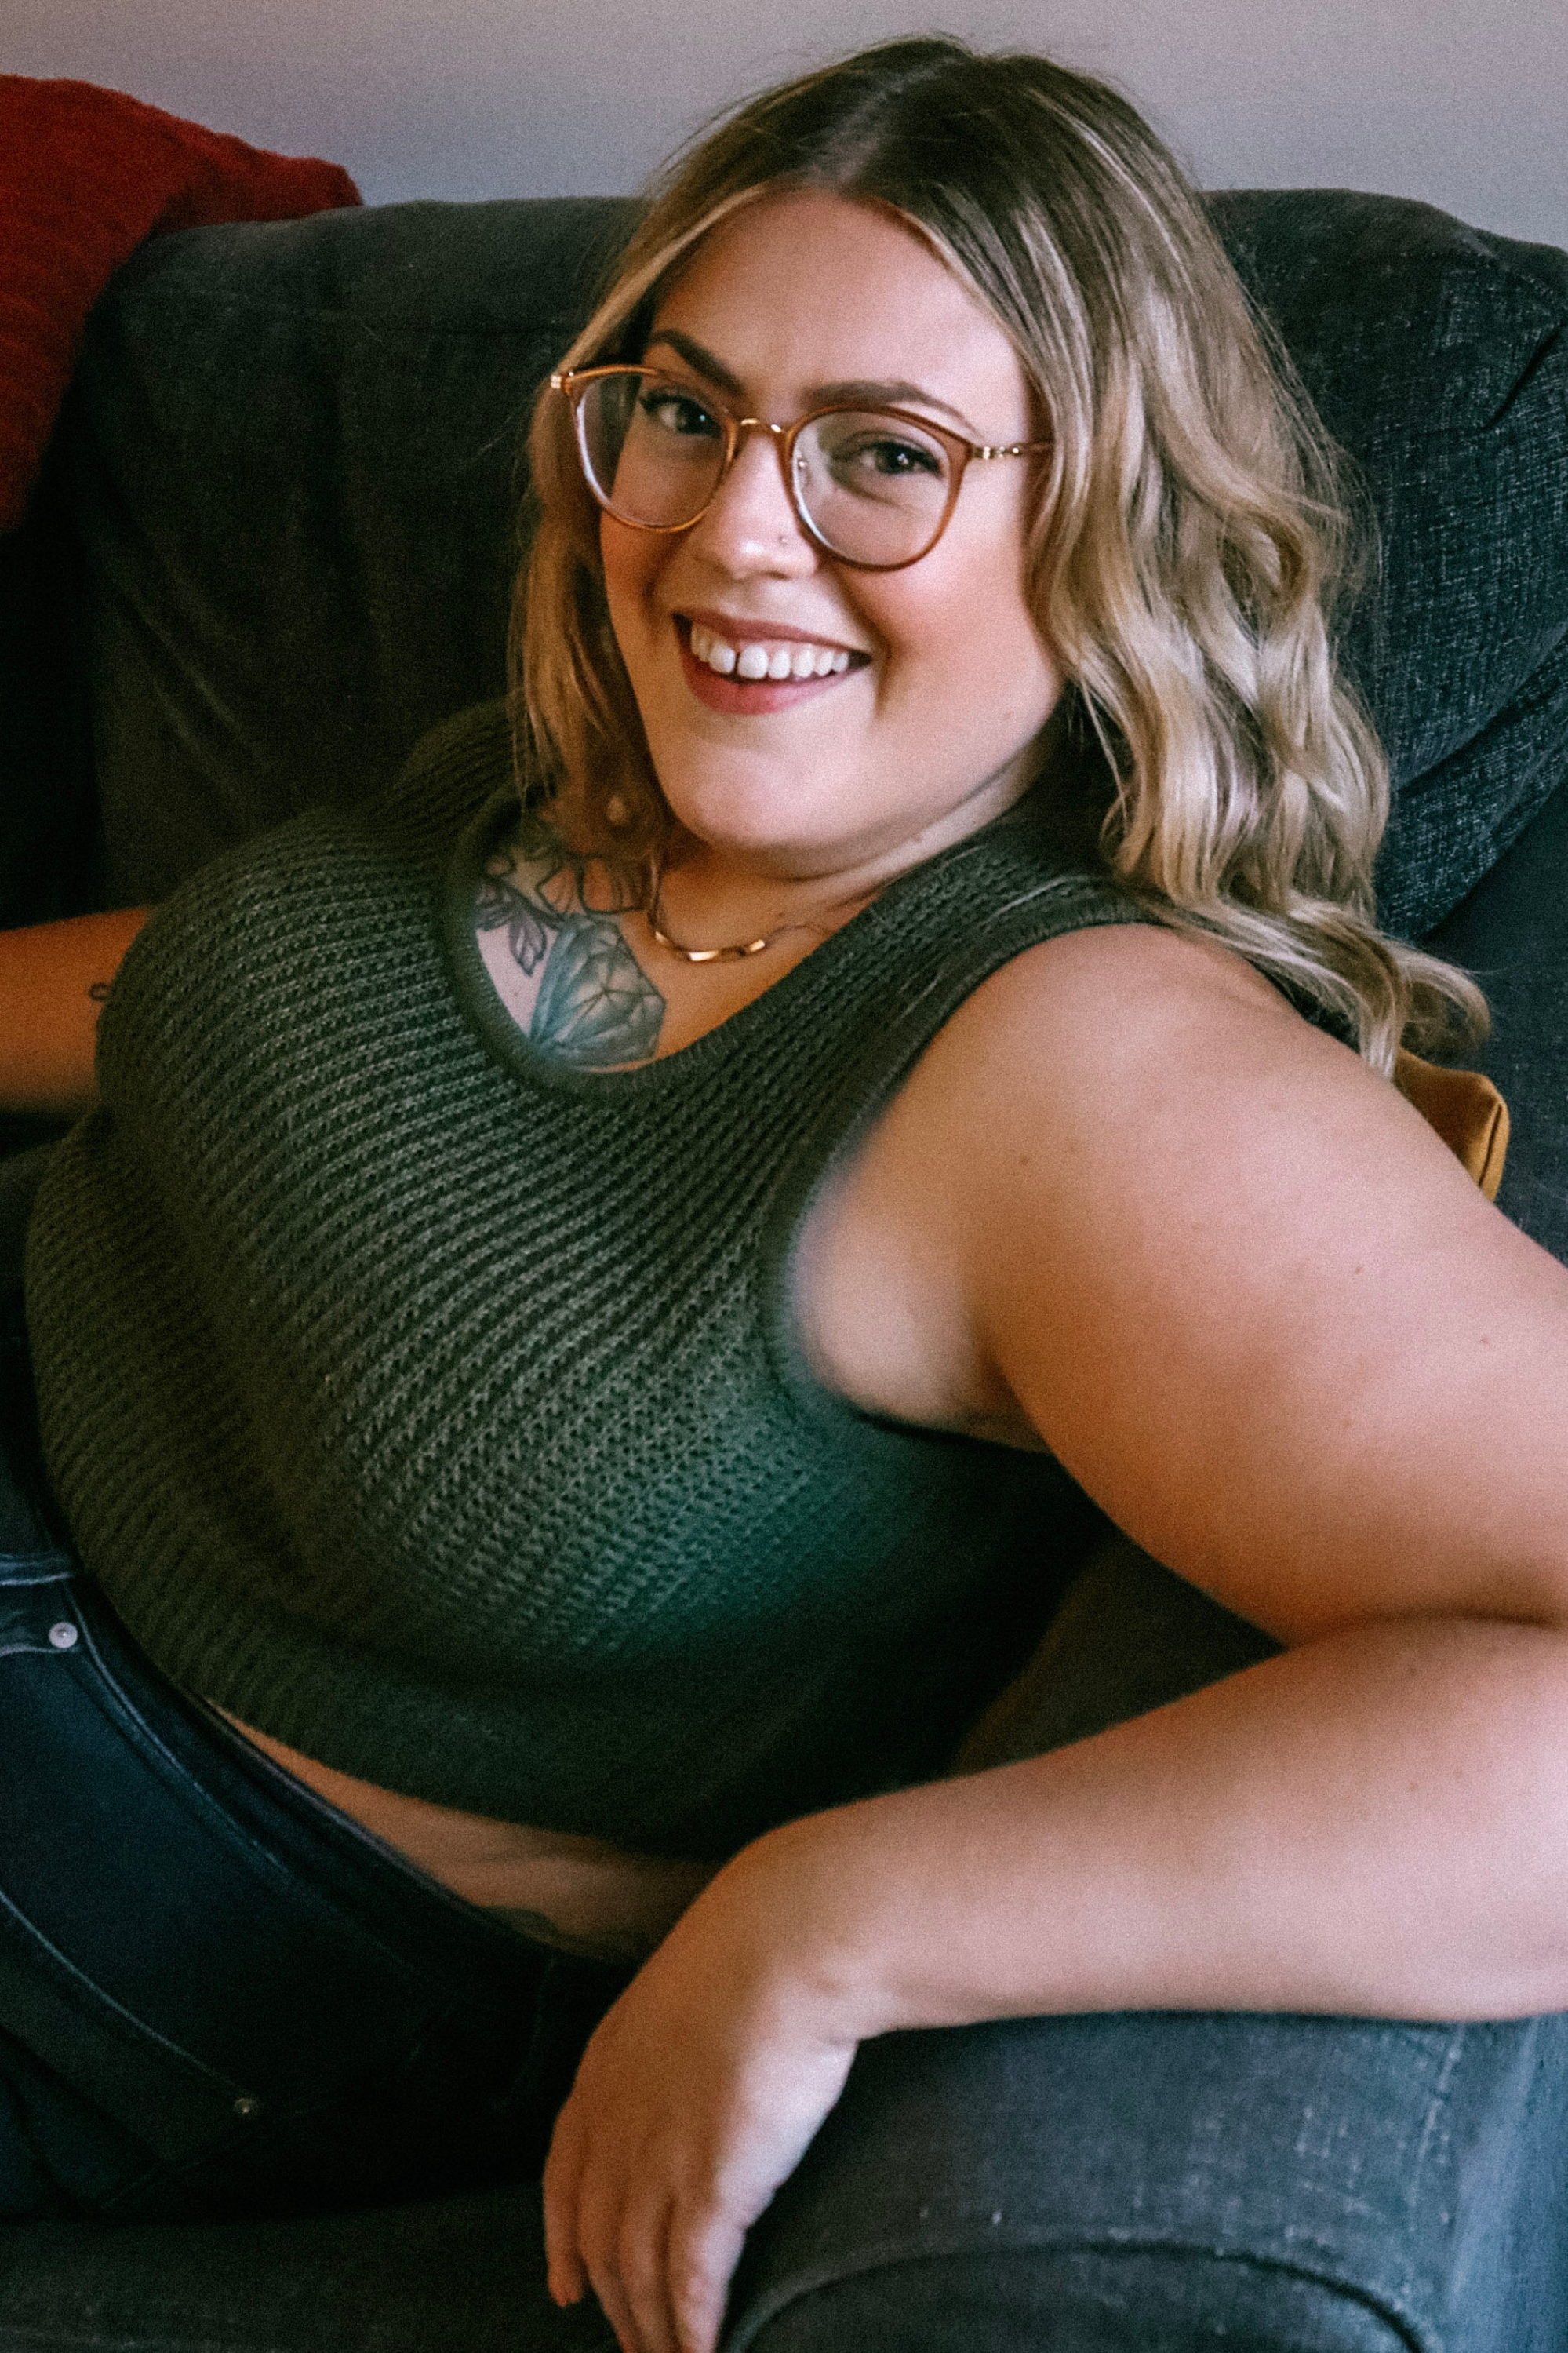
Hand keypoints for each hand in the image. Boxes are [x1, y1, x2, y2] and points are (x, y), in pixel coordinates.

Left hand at [542, 1866, 859, 2352]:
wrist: (786, 1940)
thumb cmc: (759, 1946)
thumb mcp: (692, 1984)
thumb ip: (685, 2030)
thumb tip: (712, 2045)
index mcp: (606, 2069)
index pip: (565, 2175)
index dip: (562, 2239)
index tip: (564, 2288)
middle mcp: (618, 2122)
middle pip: (598, 2236)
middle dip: (611, 2300)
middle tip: (630, 2342)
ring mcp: (659, 2159)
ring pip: (637, 2271)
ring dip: (650, 2329)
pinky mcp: (711, 2189)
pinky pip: (690, 2282)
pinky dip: (690, 2329)